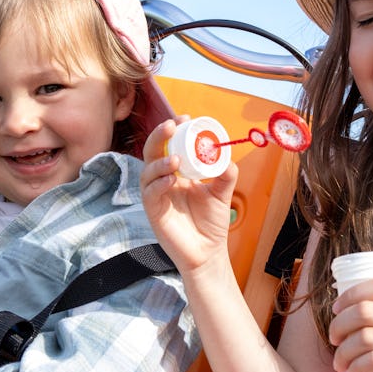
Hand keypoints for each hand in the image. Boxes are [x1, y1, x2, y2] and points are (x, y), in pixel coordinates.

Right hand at [139, 118, 238, 274]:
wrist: (208, 252)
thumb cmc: (211, 223)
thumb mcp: (223, 192)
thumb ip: (226, 172)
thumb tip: (224, 153)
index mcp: (178, 173)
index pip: (170, 145)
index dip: (174, 130)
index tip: (186, 119)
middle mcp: (163, 181)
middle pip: (152, 152)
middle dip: (160, 136)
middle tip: (172, 126)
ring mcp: (156, 196)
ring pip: (147, 172)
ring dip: (159, 162)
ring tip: (176, 159)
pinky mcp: (153, 212)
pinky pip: (150, 193)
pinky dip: (159, 183)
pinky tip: (172, 180)